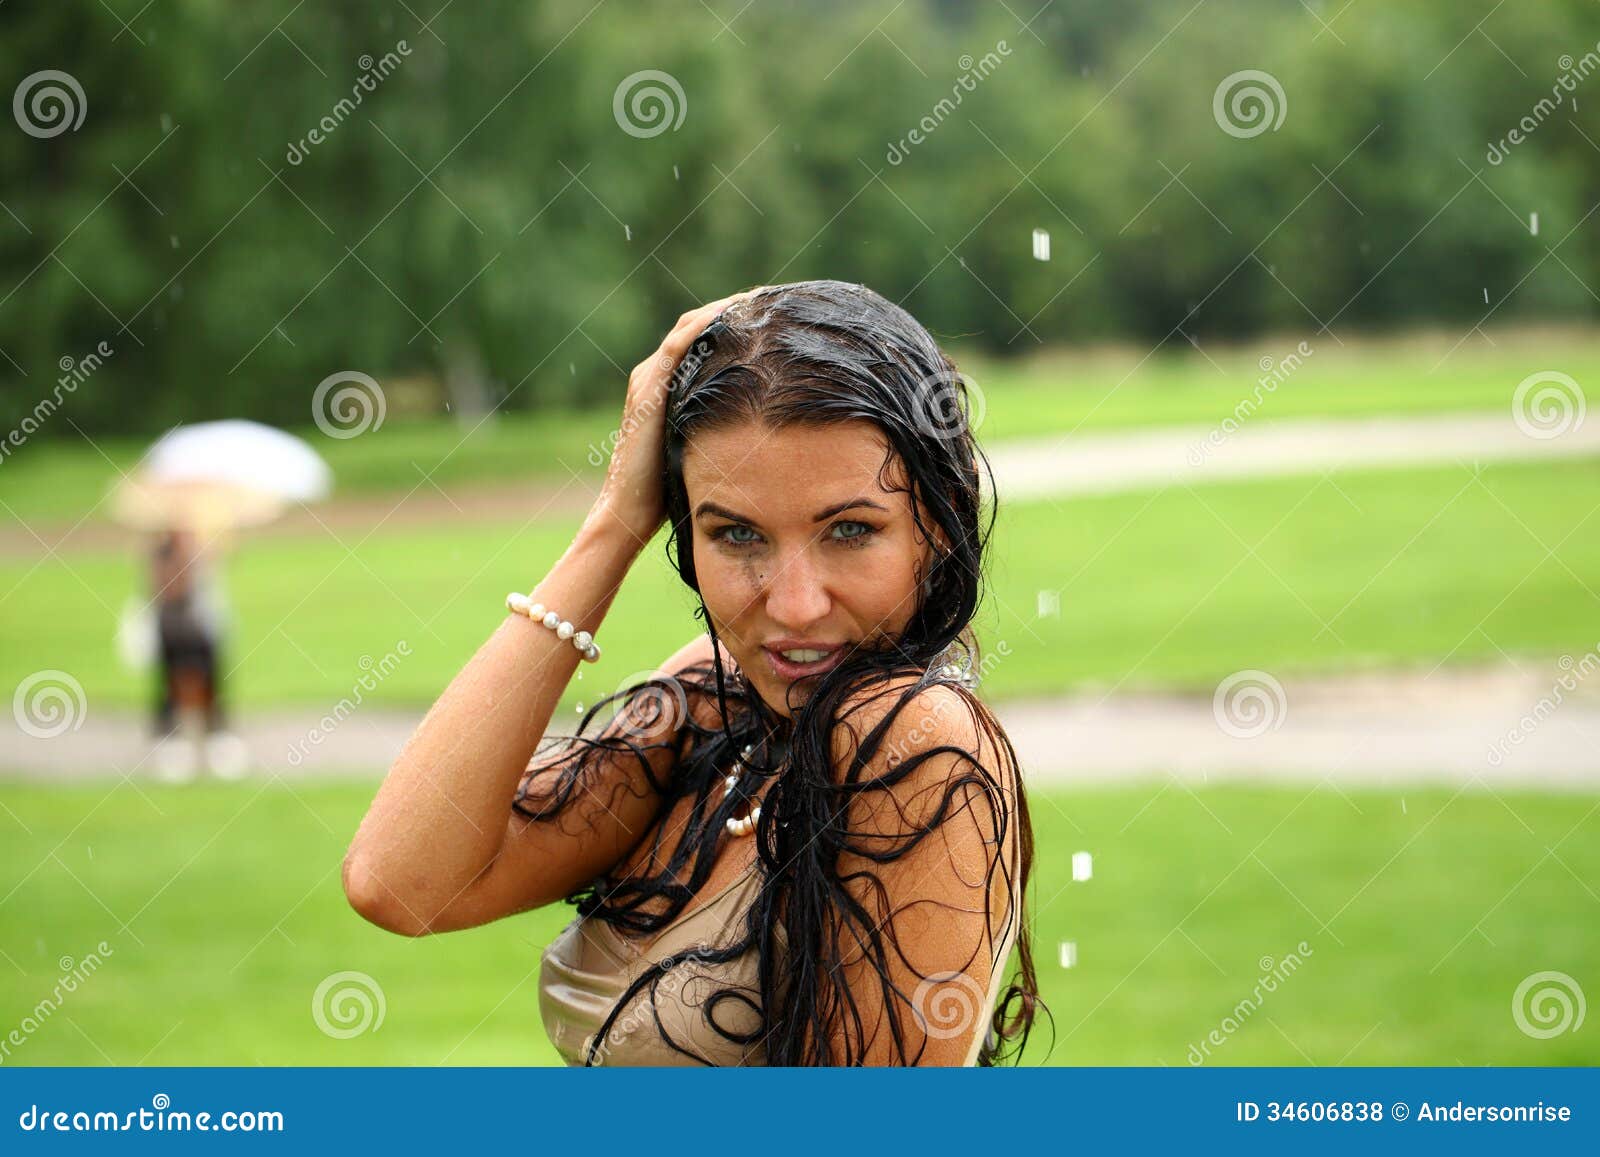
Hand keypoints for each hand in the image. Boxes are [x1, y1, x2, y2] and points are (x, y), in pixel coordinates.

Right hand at [592, 288, 766, 543]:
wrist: (629, 513)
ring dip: (725, 310)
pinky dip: (705, 328)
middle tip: (777, 299)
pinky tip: (736, 317)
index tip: (776, 314)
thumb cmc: (670, 492)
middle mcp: (655, 375)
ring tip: (762, 300)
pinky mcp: (648, 391)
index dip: (738, 321)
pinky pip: (678, 347)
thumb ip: (726, 427)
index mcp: (668, 385)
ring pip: (689, 327)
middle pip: (699, 324)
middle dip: (737, 309)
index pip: (706, 337)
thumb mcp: (707, 448)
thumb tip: (771, 423)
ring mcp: (649, 380)